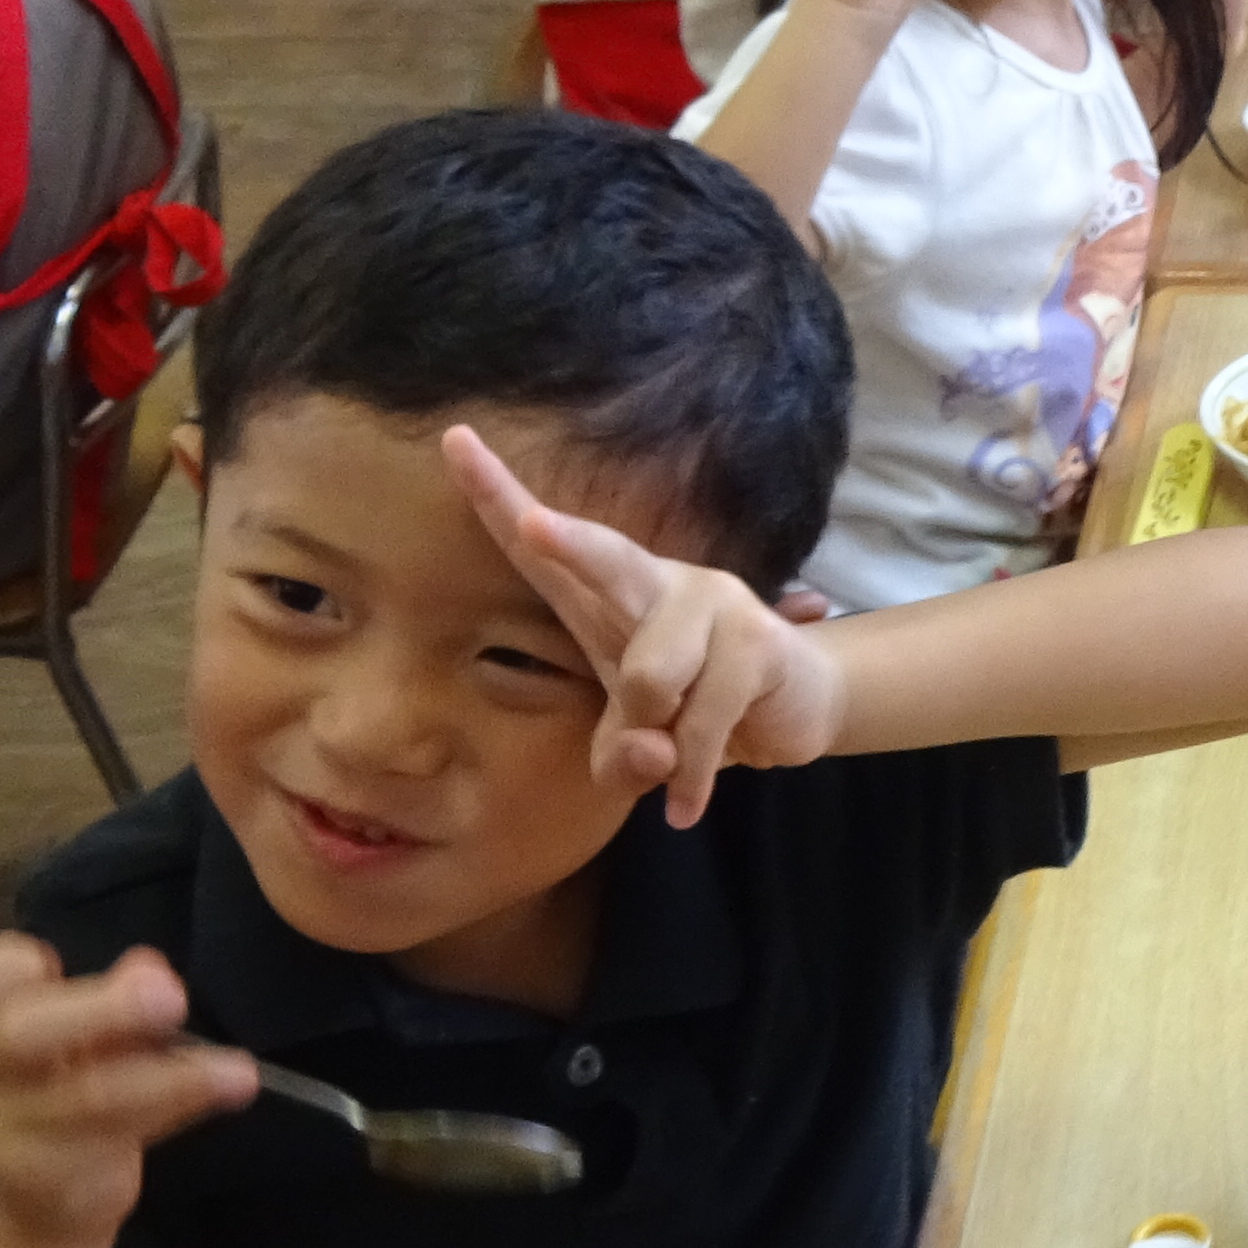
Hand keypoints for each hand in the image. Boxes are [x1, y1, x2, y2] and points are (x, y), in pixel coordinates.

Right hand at [0, 934, 256, 1247]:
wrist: (45, 1193)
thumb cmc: (63, 1081)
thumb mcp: (85, 1027)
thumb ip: (112, 991)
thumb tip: (150, 970)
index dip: (2, 966)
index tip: (48, 959)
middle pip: (20, 1036)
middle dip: (101, 1012)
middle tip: (173, 998)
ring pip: (85, 1098)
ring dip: (171, 1078)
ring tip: (236, 1070)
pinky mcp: (41, 1179)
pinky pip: (114, 1139)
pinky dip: (177, 1109)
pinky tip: (226, 1092)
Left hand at [447, 422, 839, 821]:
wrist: (793, 709)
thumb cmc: (692, 707)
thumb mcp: (636, 737)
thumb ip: (620, 752)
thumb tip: (651, 750)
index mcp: (607, 596)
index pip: (540, 543)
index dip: (496, 494)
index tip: (454, 442)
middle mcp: (658, 582)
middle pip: (606, 560)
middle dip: (569, 545)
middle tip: (535, 526)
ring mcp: (714, 603)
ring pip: (651, 682)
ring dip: (659, 742)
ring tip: (674, 760)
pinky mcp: (759, 641)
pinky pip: (701, 724)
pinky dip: (692, 776)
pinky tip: (686, 805)